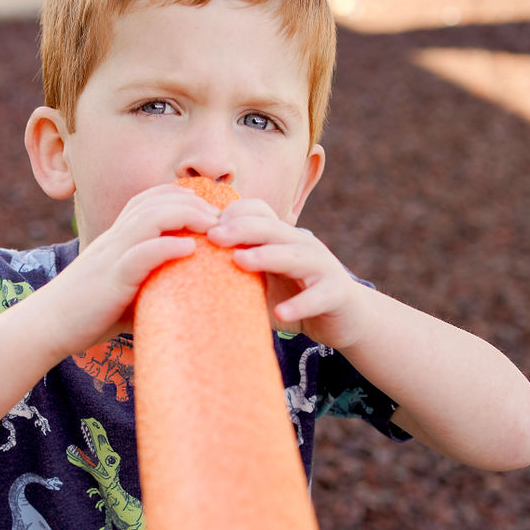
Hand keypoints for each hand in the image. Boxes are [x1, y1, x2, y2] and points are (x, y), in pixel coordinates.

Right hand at [45, 184, 220, 353]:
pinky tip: (189, 250)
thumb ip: (151, 286)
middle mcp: (114, 239)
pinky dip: (166, 247)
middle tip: (223, 219)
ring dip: (187, 217)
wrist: (47, 326)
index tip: (211, 210)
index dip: (182, 196)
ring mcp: (111, 257)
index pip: (150, 199)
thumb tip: (188, 300)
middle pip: (156, 201)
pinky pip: (139, 254)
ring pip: (151, 218)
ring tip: (214, 228)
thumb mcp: (124, 292)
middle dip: (194, 203)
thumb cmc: (88, 314)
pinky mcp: (111, 280)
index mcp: (116, 238)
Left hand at [207, 198, 372, 348]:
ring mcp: (321, 268)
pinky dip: (300, 305)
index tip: (204, 226)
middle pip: (272, 228)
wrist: (345, 318)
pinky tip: (281, 313)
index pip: (258, 212)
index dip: (233, 214)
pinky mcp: (335, 294)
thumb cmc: (295, 296)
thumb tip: (185, 274)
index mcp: (281, 237)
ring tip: (240, 261)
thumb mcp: (262, 280)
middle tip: (213, 236)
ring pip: (294, 256)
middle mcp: (302, 245)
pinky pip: (317, 297)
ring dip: (266, 257)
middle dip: (242, 229)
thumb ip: (235, 272)